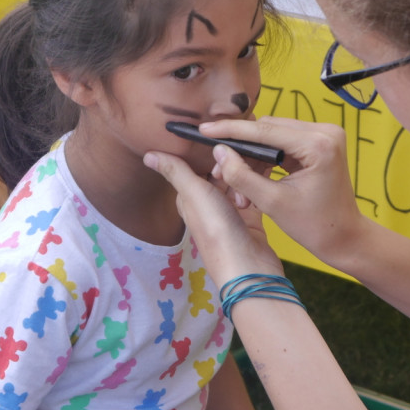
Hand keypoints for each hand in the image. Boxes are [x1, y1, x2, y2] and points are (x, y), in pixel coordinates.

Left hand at [143, 150, 281, 283]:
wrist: (249, 268)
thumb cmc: (217, 232)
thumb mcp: (194, 194)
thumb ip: (175, 171)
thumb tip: (147, 154)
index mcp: (190, 199)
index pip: (195, 167)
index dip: (206, 154)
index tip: (219, 141)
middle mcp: (209, 204)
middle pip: (220, 172)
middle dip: (230, 165)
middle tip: (239, 162)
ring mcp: (231, 212)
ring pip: (238, 181)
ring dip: (245, 177)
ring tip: (248, 184)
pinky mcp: (250, 218)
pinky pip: (253, 194)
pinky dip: (257, 187)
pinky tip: (262, 183)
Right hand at [196, 117, 366, 271]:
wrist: (344, 237)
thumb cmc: (314, 226)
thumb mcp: (272, 202)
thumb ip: (242, 175)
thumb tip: (219, 152)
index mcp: (318, 144)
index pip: (263, 131)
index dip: (230, 130)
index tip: (204, 129)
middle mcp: (325, 131)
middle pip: (267, 130)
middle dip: (240, 150)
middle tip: (219, 172)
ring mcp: (324, 135)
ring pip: (272, 135)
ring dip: (252, 157)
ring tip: (237, 185)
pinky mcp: (320, 142)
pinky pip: (283, 142)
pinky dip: (265, 159)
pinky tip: (253, 179)